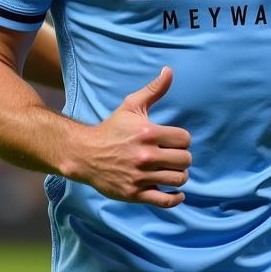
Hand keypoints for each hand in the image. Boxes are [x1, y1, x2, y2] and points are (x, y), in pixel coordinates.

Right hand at [67, 66, 191, 208]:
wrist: (85, 153)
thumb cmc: (111, 128)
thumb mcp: (131, 106)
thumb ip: (153, 90)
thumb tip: (169, 70)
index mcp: (148, 133)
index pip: (185, 139)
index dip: (181, 140)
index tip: (172, 141)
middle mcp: (146, 156)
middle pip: (185, 160)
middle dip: (181, 158)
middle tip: (172, 156)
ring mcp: (141, 176)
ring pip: (178, 179)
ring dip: (179, 175)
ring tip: (170, 171)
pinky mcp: (135, 194)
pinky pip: (166, 200)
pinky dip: (175, 198)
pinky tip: (175, 192)